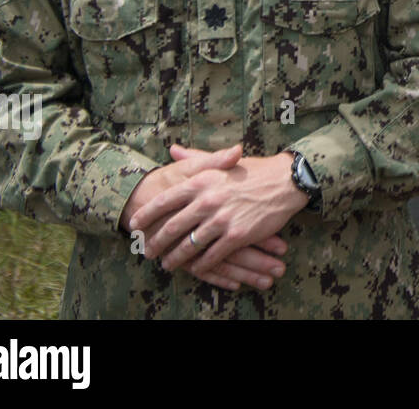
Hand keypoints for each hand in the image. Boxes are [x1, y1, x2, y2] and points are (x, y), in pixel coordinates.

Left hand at [129, 145, 308, 275]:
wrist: (285, 181)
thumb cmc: (253, 170)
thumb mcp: (222, 161)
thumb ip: (195, 158)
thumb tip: (173, 150)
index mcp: (201, 181)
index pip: (164, 201)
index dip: (147, 214)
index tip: (134, 224)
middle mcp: (207, 201)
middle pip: (172, 227)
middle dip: (156, 242)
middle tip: (147, 251)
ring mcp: (221, 219)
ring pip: (189, 245)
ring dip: (175, 258)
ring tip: (167, 263)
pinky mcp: (236, 235)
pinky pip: (211, 255)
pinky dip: (201, 264)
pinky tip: (196, 267)